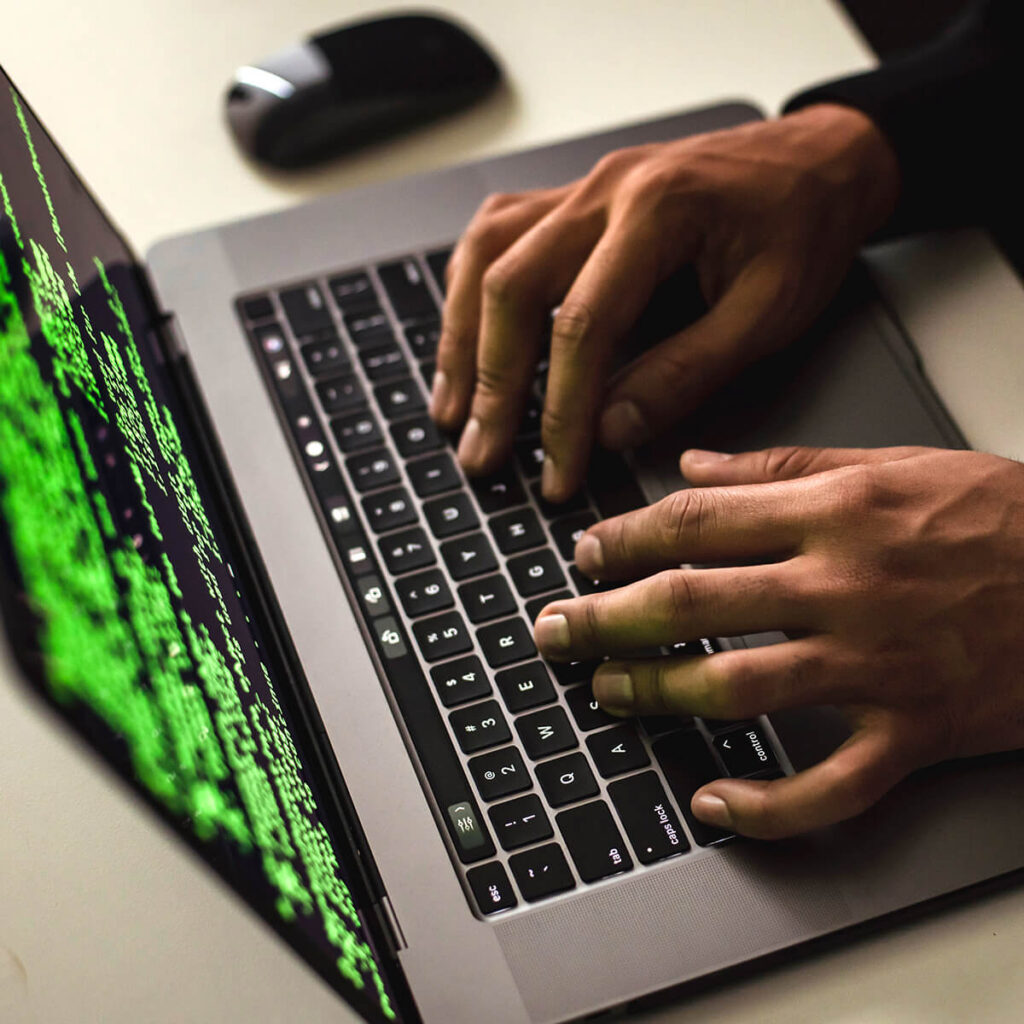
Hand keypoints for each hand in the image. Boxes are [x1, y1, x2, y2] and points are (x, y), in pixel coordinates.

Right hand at [431, 104, 899, 500]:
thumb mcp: (767, 312)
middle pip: (510, 286)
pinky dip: (470, 291)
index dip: (562, 410)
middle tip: (481, 453)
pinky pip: (497, 237)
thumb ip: (686, 372)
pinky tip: (465, 337)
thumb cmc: (803, 227)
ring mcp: (581, 189)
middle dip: (491, 383)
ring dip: (461, 337)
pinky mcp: (573, 199)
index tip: (557, 471)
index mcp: (658, 210)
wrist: (818, 160)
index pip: (583, 324)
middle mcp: (604, 191)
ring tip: (453, 408)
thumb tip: (611, 430)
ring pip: (486, 257)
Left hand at [532, 445, 1023, 837]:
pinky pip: (831, 785)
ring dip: (657, 694)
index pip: (696, 522)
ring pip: (737, 686)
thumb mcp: (890, 463)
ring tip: (606, 693)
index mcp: (834, 512)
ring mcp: (876, 664)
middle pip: (692, 602)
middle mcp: (843, 584)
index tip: (585, 555)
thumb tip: (692, 464)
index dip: (624, 540)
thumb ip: (781, 466)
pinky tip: (714, 803)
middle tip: (554, 630)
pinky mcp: (915, 731)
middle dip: (607, 617)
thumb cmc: (1002, 517)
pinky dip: (768, 805)